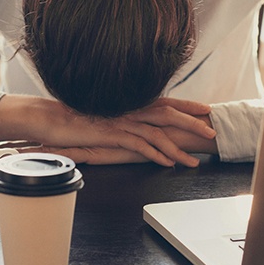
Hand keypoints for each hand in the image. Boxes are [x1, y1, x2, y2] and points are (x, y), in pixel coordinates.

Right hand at [0, 95, 216, 167]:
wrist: (50, 118)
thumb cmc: (77, 118)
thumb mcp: (106, 116)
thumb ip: (123, 118)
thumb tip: (138, 124)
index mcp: (130, 103)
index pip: (165, 101)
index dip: (187, 105)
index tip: (206, 109)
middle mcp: (129, 108)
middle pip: (168, 113)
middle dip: (193, 122)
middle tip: (213, 131)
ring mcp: (121, 120)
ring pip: (157, 132)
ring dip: (179, 147)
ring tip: (195, 160)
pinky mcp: (111, 133)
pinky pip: (139, 144)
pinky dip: (156, 154)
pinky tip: (168, 163)